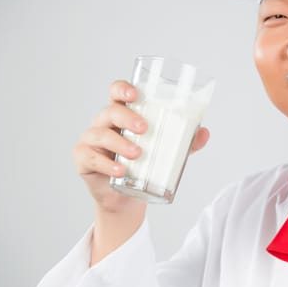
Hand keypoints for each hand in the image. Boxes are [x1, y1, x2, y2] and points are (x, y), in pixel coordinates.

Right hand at [73, 80, 209, 212]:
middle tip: (145, 129)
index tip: (135, 95)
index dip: (122, 89)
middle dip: (127, 118)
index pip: (116, 92)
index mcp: (121, 115)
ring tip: (137, 154)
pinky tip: (120, 171)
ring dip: (120, 143)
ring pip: (101, 135)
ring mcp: (90, 140)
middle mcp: (103, 123)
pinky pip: (91, 158)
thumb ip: (184, 143)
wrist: (126, 197)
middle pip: (110, 111)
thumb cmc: (143, 165)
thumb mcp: (165, 152)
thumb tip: (205, 133)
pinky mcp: (83, 159)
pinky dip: (106, 164)